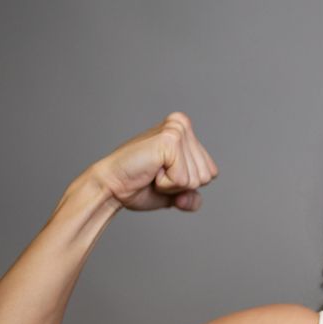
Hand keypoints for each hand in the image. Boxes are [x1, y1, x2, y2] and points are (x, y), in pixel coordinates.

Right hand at [85, 111, 218, 211]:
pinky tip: (151, 171)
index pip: (211, 173)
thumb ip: (191, 197)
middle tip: (155, 174)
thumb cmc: (139, 186)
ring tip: (152, 171)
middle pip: (207, 175)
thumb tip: (189, 198)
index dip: (187, 184)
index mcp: (186, 132)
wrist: (112, 188)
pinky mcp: (170, 140)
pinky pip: (184, 179)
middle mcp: (182, 125)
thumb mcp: (174, 194)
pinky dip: (167, 184)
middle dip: (182, 184)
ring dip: (173, 184)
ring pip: (197, 178)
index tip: (163, 174)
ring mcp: (177, 130)